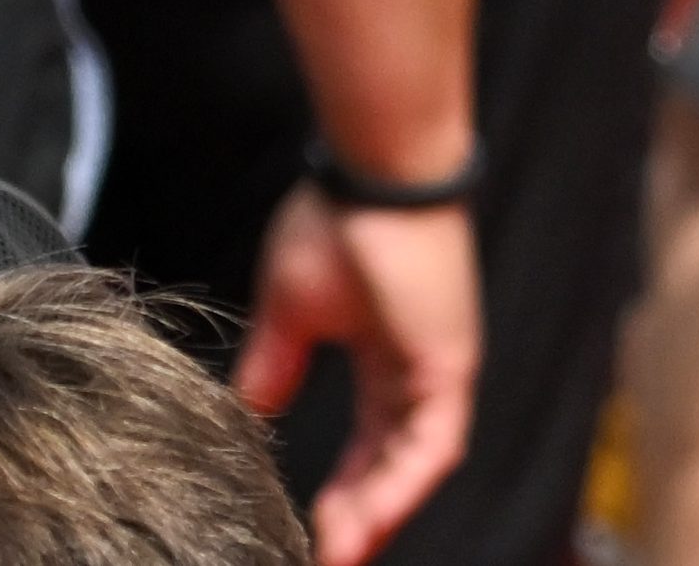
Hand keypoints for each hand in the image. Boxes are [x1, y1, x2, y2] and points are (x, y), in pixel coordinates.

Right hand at [235, 184, 479, 564]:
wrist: (375, 172)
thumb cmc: (337, 220)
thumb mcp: (290, 312)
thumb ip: (275, 368)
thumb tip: (247, 417)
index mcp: (386, 358)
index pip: (369, 446)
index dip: (342, 496)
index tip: (303, 536)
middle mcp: (419, 370)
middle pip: (394, 467)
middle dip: (360, 521)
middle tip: (323, 564)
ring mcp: (441, 367)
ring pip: (416, 466)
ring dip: (376, 517)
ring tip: (336, 559)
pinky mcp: (450, 361)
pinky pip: (434, 444)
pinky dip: (399, 489)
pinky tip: (362, 526)